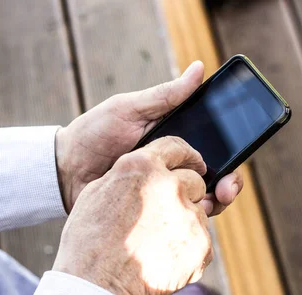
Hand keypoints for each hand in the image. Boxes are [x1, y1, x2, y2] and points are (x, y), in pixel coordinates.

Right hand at [52, 137, 211, 294]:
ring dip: (184, 224)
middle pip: (194, 181)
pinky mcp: (201, 244)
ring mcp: (189, 215)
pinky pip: (202, 241)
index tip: (191, 164)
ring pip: (198, 212)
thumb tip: (147, 173)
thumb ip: (129, 175)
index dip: (184, 156)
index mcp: (142, 165)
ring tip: (155, 244)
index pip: (177, 147)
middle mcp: (171, 185)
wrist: (98, 287)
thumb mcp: (98, 192)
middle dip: (184, 194)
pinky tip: (163, 260)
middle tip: (161, 216)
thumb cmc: (89, 241)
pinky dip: (188, 250)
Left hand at [55, 60, 242, 214]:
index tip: (238, 156)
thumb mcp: (131, 108)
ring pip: (201, 200)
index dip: (231, 154)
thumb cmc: (95, 132)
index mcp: (174, 141)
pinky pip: (176, 218)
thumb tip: (199, 68)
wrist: (63, 169)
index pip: (214, 148)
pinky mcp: (151, 213)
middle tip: (227, 188)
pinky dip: (189, 219)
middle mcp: (173, 167)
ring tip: (211, 203)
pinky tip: (189, 217)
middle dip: (229, 183)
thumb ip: (167, 96)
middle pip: (215, 177)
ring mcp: (162, 191)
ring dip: (215, 202)